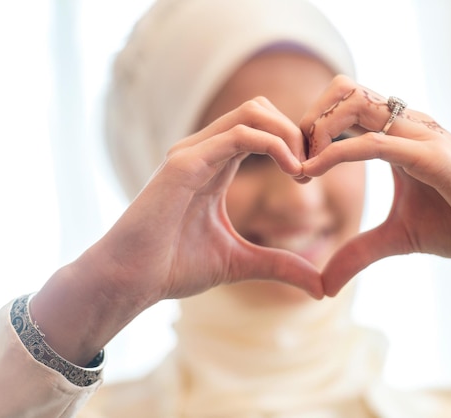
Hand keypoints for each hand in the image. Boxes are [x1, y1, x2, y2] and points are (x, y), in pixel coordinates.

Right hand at [92, 97, 322, 302]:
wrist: (130, 281)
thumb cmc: (173, 268)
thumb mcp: (240, 263)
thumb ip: (280, 265)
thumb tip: (320, 287)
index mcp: (214, 166)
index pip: (260, 128)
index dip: (292, 143)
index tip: (310, 177)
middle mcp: (203, 151)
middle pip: (260, 110)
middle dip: (295, 133)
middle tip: (310, 171)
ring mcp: (192, 152)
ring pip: (253, 112)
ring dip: (289, 135)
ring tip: (302, 171)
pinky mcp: (185, 163)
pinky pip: (239, 134)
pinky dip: (275, 145)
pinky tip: (292, 173)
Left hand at [300, 75, 450, 302]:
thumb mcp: (396, 239)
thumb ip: (357, 253)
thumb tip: (323, 286)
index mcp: (398, 133)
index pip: (344, 104)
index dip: (312, 127)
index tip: (296, 163)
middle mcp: (407, 124)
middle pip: (343, 88)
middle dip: (308, 120)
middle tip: (295, 160)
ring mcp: (420, 135)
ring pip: (354, 101)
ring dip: (317, 130)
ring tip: (304, 168)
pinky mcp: (431, 155)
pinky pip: (372, 141)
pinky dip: (335, 153)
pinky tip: (312, 173)